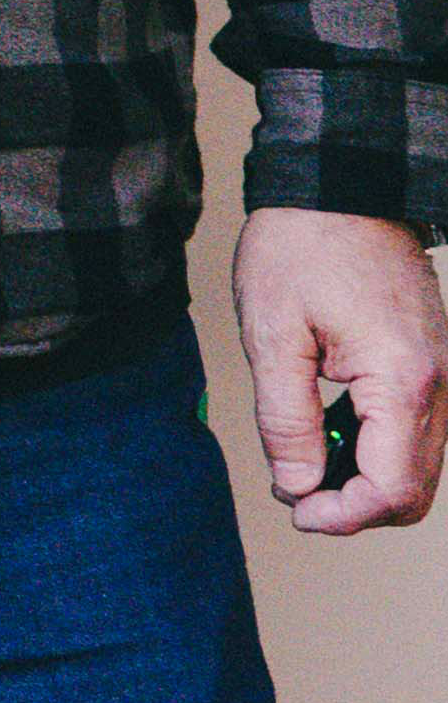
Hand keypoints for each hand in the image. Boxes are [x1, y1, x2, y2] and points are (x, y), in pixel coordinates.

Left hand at [237, 206, 445, 537]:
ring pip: (417, 464)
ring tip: (301, 456)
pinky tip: (326, 426)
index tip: (293, 507)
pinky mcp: (432, 365)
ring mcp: (444, 375)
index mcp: (405, 381)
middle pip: (413, 489)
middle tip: (293, 487)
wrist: (340, 187)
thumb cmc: (301, 249)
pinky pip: (414, 431)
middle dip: (354, 504)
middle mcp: (441, 385)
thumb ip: (286, 421)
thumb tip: (297, 484)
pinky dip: (374, 446)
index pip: (392, 489)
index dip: (342, 515)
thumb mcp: (272, 336)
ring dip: (363, 477)